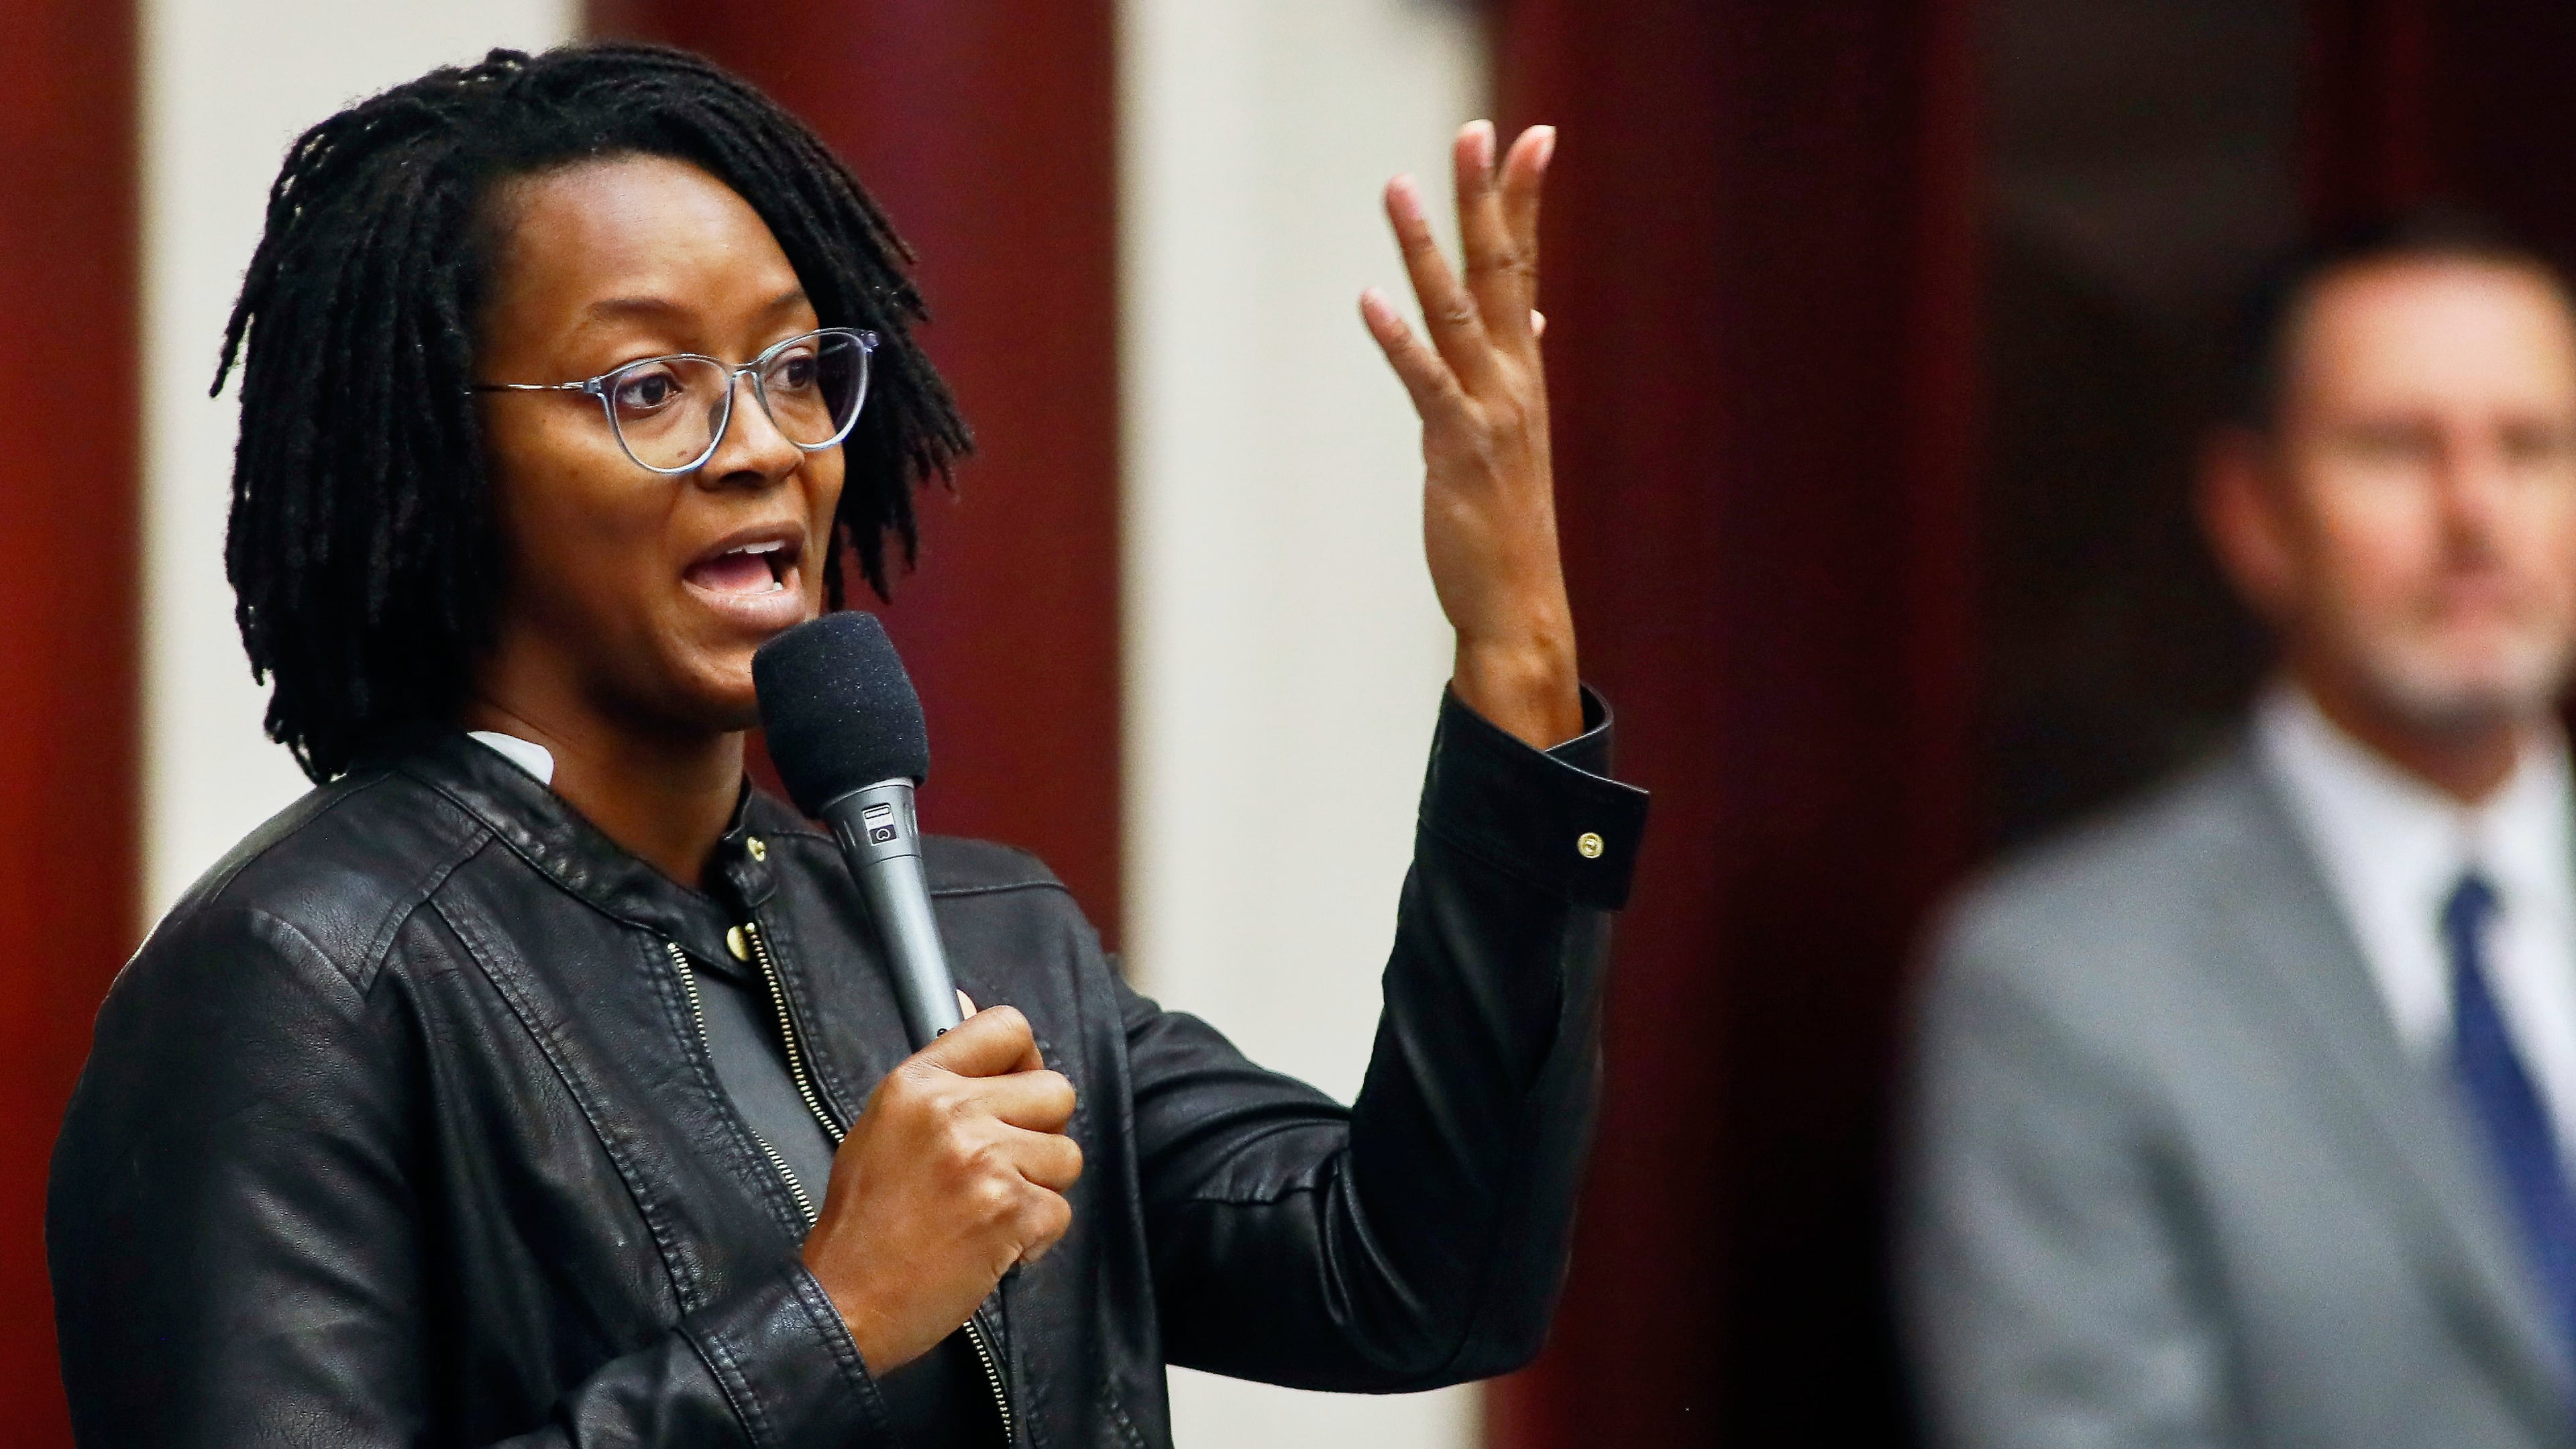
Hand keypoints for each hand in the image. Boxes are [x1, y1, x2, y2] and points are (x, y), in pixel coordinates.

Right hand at [799, 1005, 1080, 1373]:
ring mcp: (984, 1161)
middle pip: (1056, 1091)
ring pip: (1066, 1154)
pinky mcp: (1009, 1213)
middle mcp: (952, 1112)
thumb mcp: (881, 1125)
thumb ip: (937, 1075)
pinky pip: (1060, 1211)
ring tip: (989, 1210)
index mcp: (917, 1083)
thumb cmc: (863, 1220)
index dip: (1024, 1062)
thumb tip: (964, 1002)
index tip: (1014, 1092)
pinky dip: (1036, 1237)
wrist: (844, 1300)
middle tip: (1003, 1166)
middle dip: (1040, 1132)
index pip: (1008, 1028)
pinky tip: (994, 1246)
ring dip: (1039, 1188)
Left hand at [1362, 120, 1581, 748]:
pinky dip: (1398, 339)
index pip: (1527, 267)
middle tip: (1475, 130)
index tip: (1530, 137)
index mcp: (1525, 373)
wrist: (1520, 607)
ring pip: (1456, 311)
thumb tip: (1532, 317)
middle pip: (1500, 270)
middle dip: (1486, 197)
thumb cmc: (1509, 523)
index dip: (1524, 201)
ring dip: (1425, 248)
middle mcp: (1515, 381)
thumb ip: (1518, 368)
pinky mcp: (1456, 449)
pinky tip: (1369, 300)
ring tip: (1399, 187)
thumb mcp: (1515, 433)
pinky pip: (1424, 383)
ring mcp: (1489, 413)